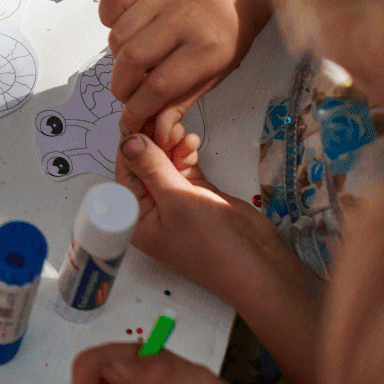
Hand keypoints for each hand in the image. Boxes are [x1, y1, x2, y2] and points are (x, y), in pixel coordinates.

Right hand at [102, 0, 270, 143]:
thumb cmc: (223, 39)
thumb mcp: (213, 77)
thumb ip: (180, 103)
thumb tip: (156, 132)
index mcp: (207, 48)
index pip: (160, 85)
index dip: (138, 109)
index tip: (129, 121)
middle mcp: (183, 19)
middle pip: (133, 59)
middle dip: (122, 87)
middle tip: (127, 94)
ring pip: (118, 36)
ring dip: (117, 59)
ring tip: (131, 64)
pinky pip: (111, 1)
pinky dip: (108, 20)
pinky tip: (124, 32)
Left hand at [115, 133, 290, 298]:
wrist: (258, 264)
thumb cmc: (214, 244)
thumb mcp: (177, 201)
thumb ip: (152, 167)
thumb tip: (128, 141)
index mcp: (137, 217)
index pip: (125, 173)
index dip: (130, 146)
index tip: (137, 119)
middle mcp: (153, 209)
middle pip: (144, 166)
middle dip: (152, 142)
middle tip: (163, 121)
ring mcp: (176, 201)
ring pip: (165, 163)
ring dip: (171, 145)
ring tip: (181, 132)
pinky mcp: (197, 194)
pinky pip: (184, 166)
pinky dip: (186, 153)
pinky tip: (191, 142)